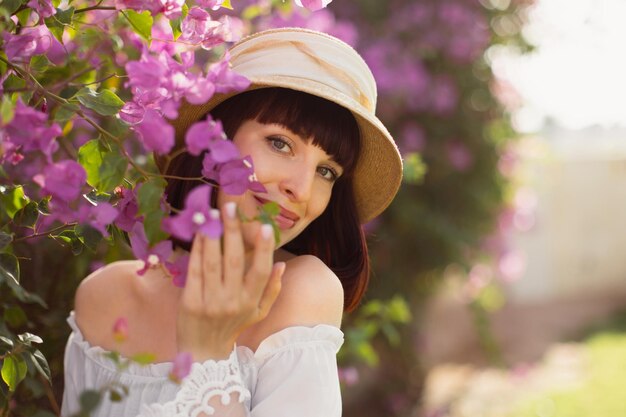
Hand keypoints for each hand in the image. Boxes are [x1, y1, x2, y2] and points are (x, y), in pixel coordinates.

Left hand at [176, 202, 285, 360]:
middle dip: (232, 231)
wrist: (203, 352)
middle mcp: (232, 301)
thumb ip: (272, 289)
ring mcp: (209, 302)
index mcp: (250, 301)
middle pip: (233, 260)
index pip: (260, 271)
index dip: (263, 249)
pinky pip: (194, 270)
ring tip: (212, 214)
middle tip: (230, 207)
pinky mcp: (190, 302)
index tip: (264, 226)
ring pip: (212, 262)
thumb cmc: (233, 327)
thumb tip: (281, 265)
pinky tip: (199, 233)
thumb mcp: (258, 312)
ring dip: (212, 235)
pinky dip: (197, 250)